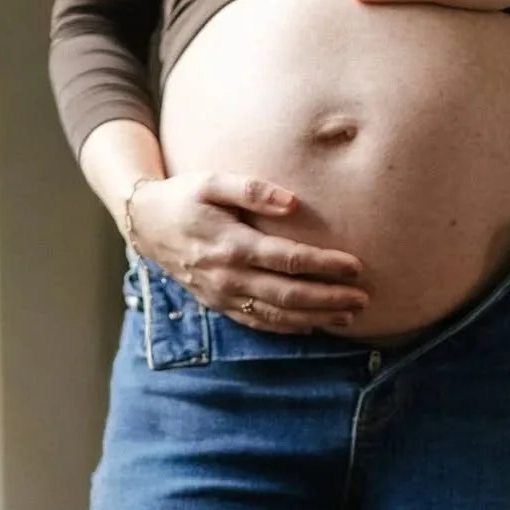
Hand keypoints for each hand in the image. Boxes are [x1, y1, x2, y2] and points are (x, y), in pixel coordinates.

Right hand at [128, 172, 368, 333]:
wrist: (147, 226)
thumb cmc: (184, 197)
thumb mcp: (211, 182)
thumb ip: (251, 190)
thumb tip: (291, 202)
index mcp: (232, 245)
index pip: (289, 259)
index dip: (324, 265)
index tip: (355, 266)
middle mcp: (230, 276)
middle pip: (289, 293)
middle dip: (329, 299)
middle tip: (362, 299)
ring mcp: (224, 295)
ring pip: (277, 314)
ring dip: (315, 317)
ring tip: (348, 317)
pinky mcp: (220, 305)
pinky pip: (258, 323)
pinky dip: (288, 327)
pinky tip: (313, 327)